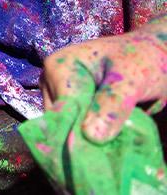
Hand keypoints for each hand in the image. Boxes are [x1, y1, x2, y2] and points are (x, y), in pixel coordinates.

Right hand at [41, 28, 166, 142]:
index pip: (61, 110)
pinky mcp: (73, 106)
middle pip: (61, 120)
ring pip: (68, 127)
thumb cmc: (144, 60)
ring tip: (117, 139)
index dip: (80, 133)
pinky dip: (95, 137)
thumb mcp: (133, 79)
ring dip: (91, 139)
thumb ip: (113, 103)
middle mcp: (52, 81)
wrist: (154, 56)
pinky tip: (113, 136)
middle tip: (115, 144)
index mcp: (59, 67)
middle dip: (85, 137)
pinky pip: (77, 128)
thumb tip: (90, 136)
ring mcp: (61, 94)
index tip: (103, 150)